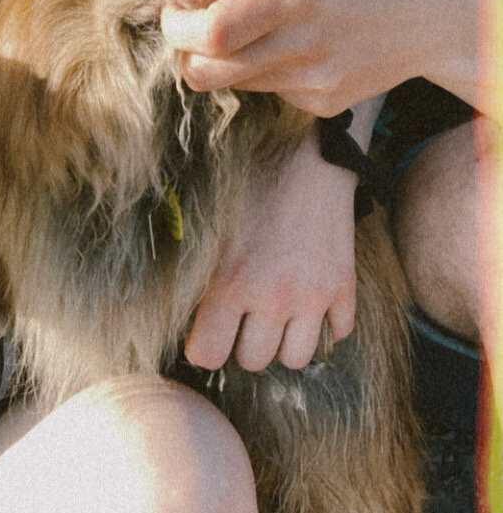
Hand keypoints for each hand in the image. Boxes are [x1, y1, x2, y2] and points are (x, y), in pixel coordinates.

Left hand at [161, 0, 433, 115]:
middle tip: (189, 25)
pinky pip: (269, 91)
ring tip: (246, 28)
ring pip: (234, 83)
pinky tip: (293, 44)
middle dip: (184, 51)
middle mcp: (303, 45)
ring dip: (224, 58)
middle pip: (206, 72)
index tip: (176, 6)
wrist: (433, 16)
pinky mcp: (324, 106)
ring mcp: (314, 83)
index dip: (178, 25)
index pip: (212, 32)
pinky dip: (264, 69)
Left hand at [185, 128, 356, 370]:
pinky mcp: (344, 287)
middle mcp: (272, 297)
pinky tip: (310, 300)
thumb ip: (198, 267)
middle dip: (244, 343)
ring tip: (276, 314)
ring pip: (296, 358)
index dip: (204, 345)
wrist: (310, 150)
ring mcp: (312, 296)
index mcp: (229, 282)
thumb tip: (170, 298)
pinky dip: (325, 324)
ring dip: (284, 340)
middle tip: (243, 316)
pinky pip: (338, 334)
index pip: (207, 355)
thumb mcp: (211, 221)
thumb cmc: (251, 177)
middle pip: (253, 362)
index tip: (207, 330)